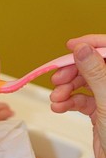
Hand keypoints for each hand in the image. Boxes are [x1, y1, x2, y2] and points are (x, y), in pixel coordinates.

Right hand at [50, 35, 105, 157]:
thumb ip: (95, 73)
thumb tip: (83, 49)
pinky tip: (60, 107)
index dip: (91, 44)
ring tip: (57, 98)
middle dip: (72, 72)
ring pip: (83, 84)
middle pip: (91, 67)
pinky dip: (67, 103)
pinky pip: (80, 101)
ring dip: (66, 89)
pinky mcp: (100, 113)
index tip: (72, 45)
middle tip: (58, 78)